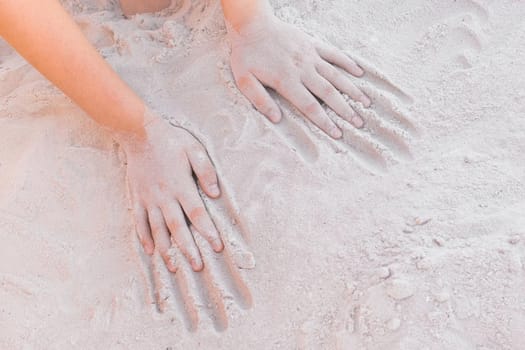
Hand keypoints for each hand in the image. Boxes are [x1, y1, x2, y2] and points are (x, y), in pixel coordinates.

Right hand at [117, 112, 223, 272]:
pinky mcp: (137, 197)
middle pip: (177, 227)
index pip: (197, 213)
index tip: (217, 247)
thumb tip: (215, 194)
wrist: (139, 132)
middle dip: (188, 249)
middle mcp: (164, 196)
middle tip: (197, 267)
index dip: (207, 231)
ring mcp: (149, 199)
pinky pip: (140, 221)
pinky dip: (144, 237)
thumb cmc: (171, 140)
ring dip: (166, 249)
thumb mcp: (194, 149)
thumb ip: (205, 172)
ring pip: (158, 229)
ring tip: (174, 267)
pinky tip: (150, 250)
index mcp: (181, 185)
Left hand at [228, 13, 371, 138]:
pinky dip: (348, 63)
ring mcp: (310, 56)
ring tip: (366, 103)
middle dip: (345, 110)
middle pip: (328, 93)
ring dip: (352, 90)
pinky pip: (334, 54)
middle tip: (359, 123)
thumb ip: (260, 100)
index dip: (325, 122)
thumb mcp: (244, 80)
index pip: (310, 106)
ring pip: (336, 75)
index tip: (337, 134)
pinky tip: (359, 73)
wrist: (251, 24)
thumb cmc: (246, 54)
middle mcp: (302, 69)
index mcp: (286, 81)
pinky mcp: (312, 44)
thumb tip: (276, 119)